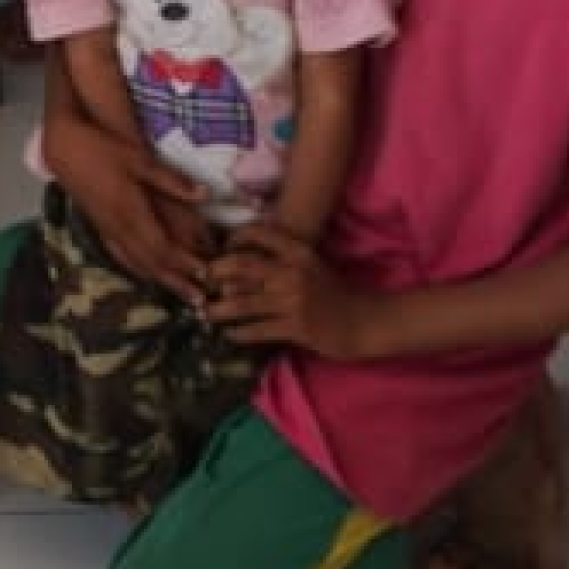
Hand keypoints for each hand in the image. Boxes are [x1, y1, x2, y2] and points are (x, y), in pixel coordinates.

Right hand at [43, 109, 226, 302]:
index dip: (184, 264)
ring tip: (181, 295)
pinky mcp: (100, 227)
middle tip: (201, 302)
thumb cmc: (103, 148)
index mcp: (130, 212)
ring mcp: (107, 229)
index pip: (162, 248)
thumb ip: (170, 180)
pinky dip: (140, 270)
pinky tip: (148, 275)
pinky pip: (122, 257)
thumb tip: (205, 194)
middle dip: (177, 282)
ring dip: (161, 281)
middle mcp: (118, 227)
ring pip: (136, 263)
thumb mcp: (139, 158)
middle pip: (152, 263)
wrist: (64, 148)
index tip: (207, 276)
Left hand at [210, 218, 371, 355]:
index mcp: (298, 252)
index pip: (259, 234)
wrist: (366, 321)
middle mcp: (292, 272)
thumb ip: (283, 259)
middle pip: (242, 266)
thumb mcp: (312, 266)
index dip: (234, 238)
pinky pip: (259, 329)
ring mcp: (293, 300)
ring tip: (206, 313)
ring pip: (244, 302)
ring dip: (220, 309)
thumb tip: (241, 261)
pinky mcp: (296, 327)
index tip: (219, 248)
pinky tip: (230, 334)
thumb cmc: (336, 293)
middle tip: (203, 281)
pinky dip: (240, 332)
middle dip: (216, 273)